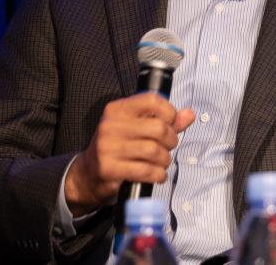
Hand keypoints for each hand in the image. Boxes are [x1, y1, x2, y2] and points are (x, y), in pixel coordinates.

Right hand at [64, 92, 195, 214]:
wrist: (87, 175)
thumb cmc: (115, 149)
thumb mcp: (136, 129)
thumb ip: (163, 121)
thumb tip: (188, 115)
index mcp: (117, 110)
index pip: (152, 100)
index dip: (169, 112)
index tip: (171, 123)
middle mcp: (111, 125)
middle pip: (158, 128)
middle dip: (171, 140)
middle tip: (168, 147)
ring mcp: (108, 147)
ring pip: (154, 151)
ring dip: (164, 160)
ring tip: (161, 162)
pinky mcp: (110, 168)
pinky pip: (146, 170)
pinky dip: (158, 174)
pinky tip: (156, 174)